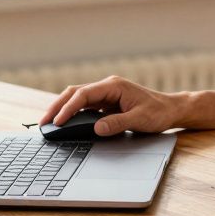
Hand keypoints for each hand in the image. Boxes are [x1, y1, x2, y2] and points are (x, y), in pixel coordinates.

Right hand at [39, 76, 184, 136]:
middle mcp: (107, 87)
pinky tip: (65, 123)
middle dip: (58, 106)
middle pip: (75, 93)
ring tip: (49, 123)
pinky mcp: (107, 103)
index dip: (68, 108)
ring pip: (78, 99)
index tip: (58, 121)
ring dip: (63, 109)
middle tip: (44, 122)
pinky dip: (73, 113)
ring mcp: (106, 95)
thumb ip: (118, 123)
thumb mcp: (140, 120)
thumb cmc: (158, 113)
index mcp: (113, 86)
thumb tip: (97, 129)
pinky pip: (85, 107)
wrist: (171, 110)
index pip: (84, 95)